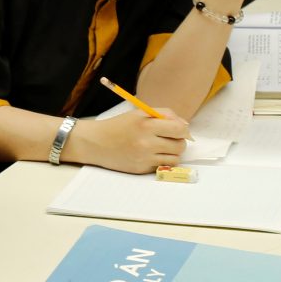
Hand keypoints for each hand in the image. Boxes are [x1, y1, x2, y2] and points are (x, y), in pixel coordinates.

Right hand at [72, 108, 188, 173]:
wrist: (95, 143)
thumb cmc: (118, 126)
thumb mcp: (138, 113)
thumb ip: (163, 114)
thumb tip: (185, 125)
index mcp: (146, 124)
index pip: (179, 129)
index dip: (183, 130)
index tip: (178, 130)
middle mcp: (146, 142)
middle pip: (180, 145)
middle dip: (179, 141)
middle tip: (169, 138)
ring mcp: (144, 157)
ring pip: (175, 158)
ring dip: (172, 152)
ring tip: (162, 147)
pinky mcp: (142, 169)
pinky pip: (163, 166)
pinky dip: (162, 161)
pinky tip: (153, 155)